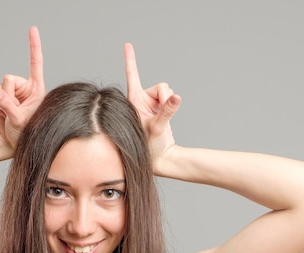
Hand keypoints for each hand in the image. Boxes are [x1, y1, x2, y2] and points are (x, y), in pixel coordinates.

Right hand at [0, 26, 45, 147]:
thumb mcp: (19, 121)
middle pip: (8, 78)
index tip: (32, 29)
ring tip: (8, 114)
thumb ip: (9, 105)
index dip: (33, 46)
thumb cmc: (24, 134)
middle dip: (6, 94)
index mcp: (37, 90)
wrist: (10, 142)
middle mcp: (25, 88)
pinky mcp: (3, 96)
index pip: (35, 63)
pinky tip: (1, 112)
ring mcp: (14, 92)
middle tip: (12, 110)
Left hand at [124, 43, 180, 167]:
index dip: (131, 59)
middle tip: (158, 116)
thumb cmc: (150, 146)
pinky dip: (171, 105)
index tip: (127, 44)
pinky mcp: (158, 108)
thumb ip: (167, 110)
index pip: (132, 76)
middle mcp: (140, 100)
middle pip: (160, 86)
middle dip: (165, 98)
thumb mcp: (158, 127)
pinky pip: (170, 98)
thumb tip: (176, 96)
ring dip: (168, 103)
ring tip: (159, 120)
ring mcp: (149, 104)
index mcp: (133, 101)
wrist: (159, 158)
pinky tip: (163, 118)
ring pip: (166, 92)